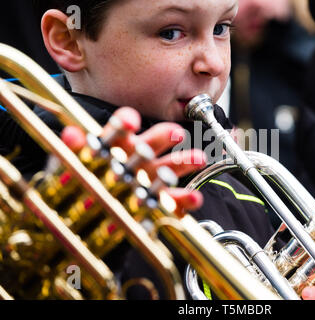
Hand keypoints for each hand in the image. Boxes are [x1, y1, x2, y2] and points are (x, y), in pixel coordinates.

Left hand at [61, 106, 205, 214]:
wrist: (92, 211)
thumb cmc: (85, 180)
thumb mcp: (73, 165)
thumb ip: (73, 150)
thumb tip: (71, 135)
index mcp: (116, 143)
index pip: (122, 124)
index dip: (126, 121)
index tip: (131, 123)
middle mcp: (137, 156)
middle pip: (153, 140)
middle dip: (164, 136)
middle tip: (176, 133)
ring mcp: (151, 177)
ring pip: (170, 165)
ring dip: (184, 161)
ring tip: (198, 158)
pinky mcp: (159, 200)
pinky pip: (175, 199)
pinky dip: (186, 199)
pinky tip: (194, 198)